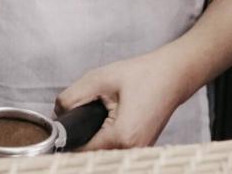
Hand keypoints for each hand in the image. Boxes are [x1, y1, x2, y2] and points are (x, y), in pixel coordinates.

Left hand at [55, 48, 186, 150]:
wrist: (173, 75)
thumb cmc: (142, 74)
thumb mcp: (102, 78)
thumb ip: (74, 96)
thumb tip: (58, 112)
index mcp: (121, 138)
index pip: (83, 153)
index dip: (69, 140)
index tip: (62, 128)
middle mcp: (132, 151)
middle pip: (94, 156)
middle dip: (81, 139)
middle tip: (76, 118)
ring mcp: (139, 153)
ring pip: (105, 154)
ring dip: (94, 141)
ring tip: (90, 119)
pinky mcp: (142, 148)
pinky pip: (116, 150)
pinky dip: (106, 140)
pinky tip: (104, 123)